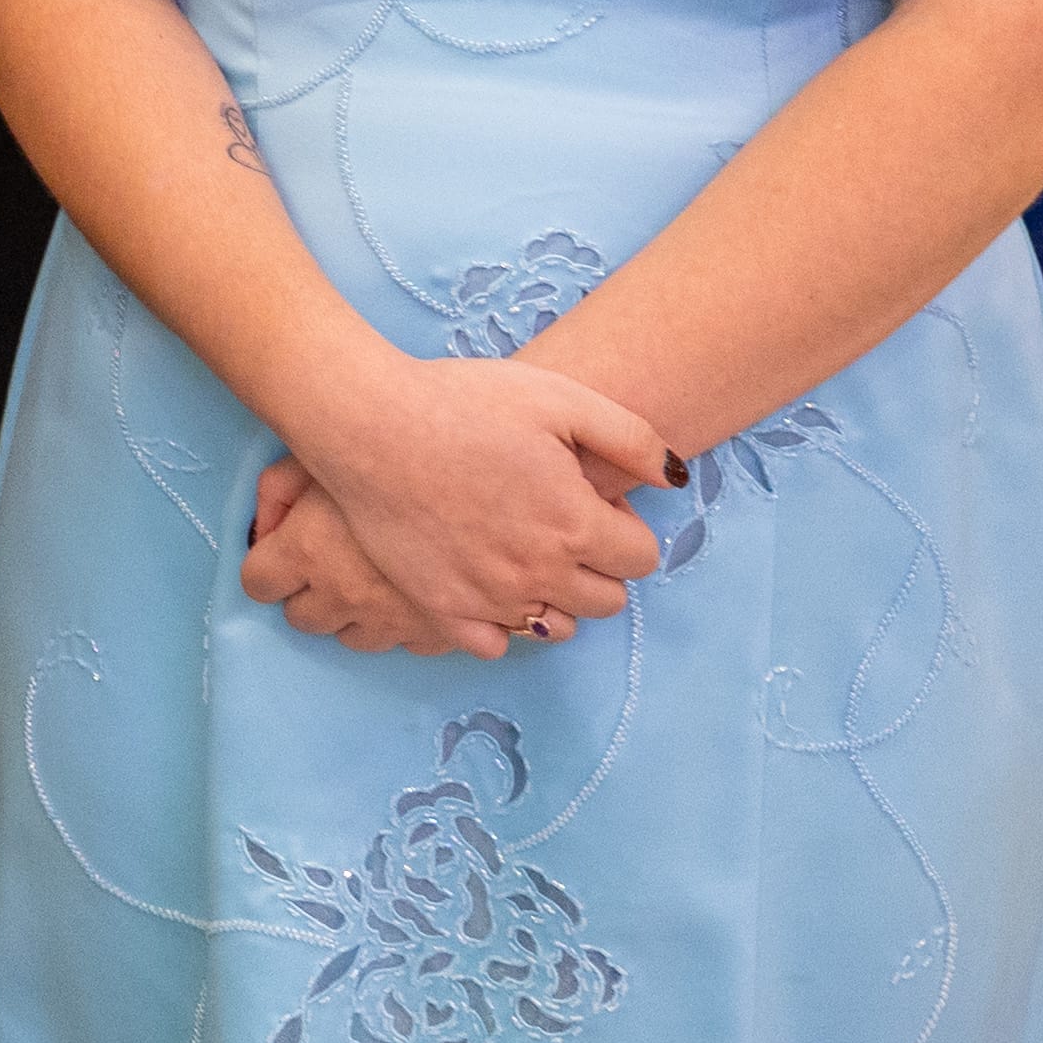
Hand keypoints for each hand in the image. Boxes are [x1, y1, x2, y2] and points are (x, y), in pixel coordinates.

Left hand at [243, 470, 496, 652]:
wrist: (483, 463)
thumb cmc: (391, 447)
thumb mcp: (319, 451)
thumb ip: (279, 490)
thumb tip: (265, 526)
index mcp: (308, 551)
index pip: (259, 583)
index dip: (267, 567)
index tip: (282, 554)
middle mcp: (346, 593)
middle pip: (304, 618)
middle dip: (311, 593)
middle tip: (330, 561)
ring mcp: (396, 618)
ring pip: (357, 638)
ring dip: (358, 613)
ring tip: (377, 574)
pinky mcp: (445, 630)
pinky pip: (410, 644)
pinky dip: (410, 624)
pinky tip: (419, 591)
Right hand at [250, 355, 671, 656]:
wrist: (369, 422)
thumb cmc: (463, 401)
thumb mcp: (561, 397)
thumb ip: (632, 438)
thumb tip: (673, 479)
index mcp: (576, 524)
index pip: (641, 558)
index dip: (621, 524)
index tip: (587, 497)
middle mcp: (540, 572)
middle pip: (606, 600)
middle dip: (597, 564)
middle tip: (556, 520)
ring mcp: (489, 596)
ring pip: (554, 627)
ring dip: (555, 597)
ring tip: (523, 551)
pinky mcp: (442, 606)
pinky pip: (494, 645)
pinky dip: (501, 623)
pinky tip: (487, 581)